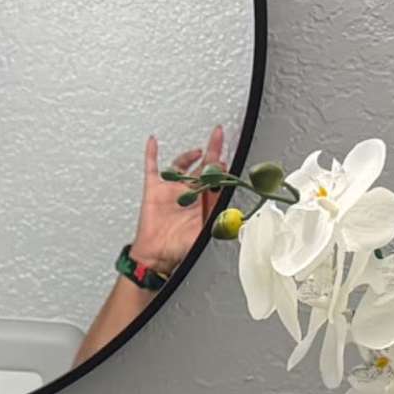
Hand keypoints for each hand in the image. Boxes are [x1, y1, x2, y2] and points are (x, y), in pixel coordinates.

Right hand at [130, 125, 226, 276]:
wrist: (155, 256)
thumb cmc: (178, 249)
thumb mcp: (205, 236)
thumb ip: (221, 226)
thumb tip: (241, 222)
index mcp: (202, 204)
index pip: (216, 181)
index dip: (222, 170)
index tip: (229, 160)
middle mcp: (188, 194)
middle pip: (202, 168)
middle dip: (212, 152)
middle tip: (218, 137)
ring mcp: (171, 190)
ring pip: (181, 166)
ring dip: (189, 155)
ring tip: (199, 149)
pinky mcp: (154, 190)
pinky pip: (152, 168)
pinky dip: (152, 154)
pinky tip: (154, 142)